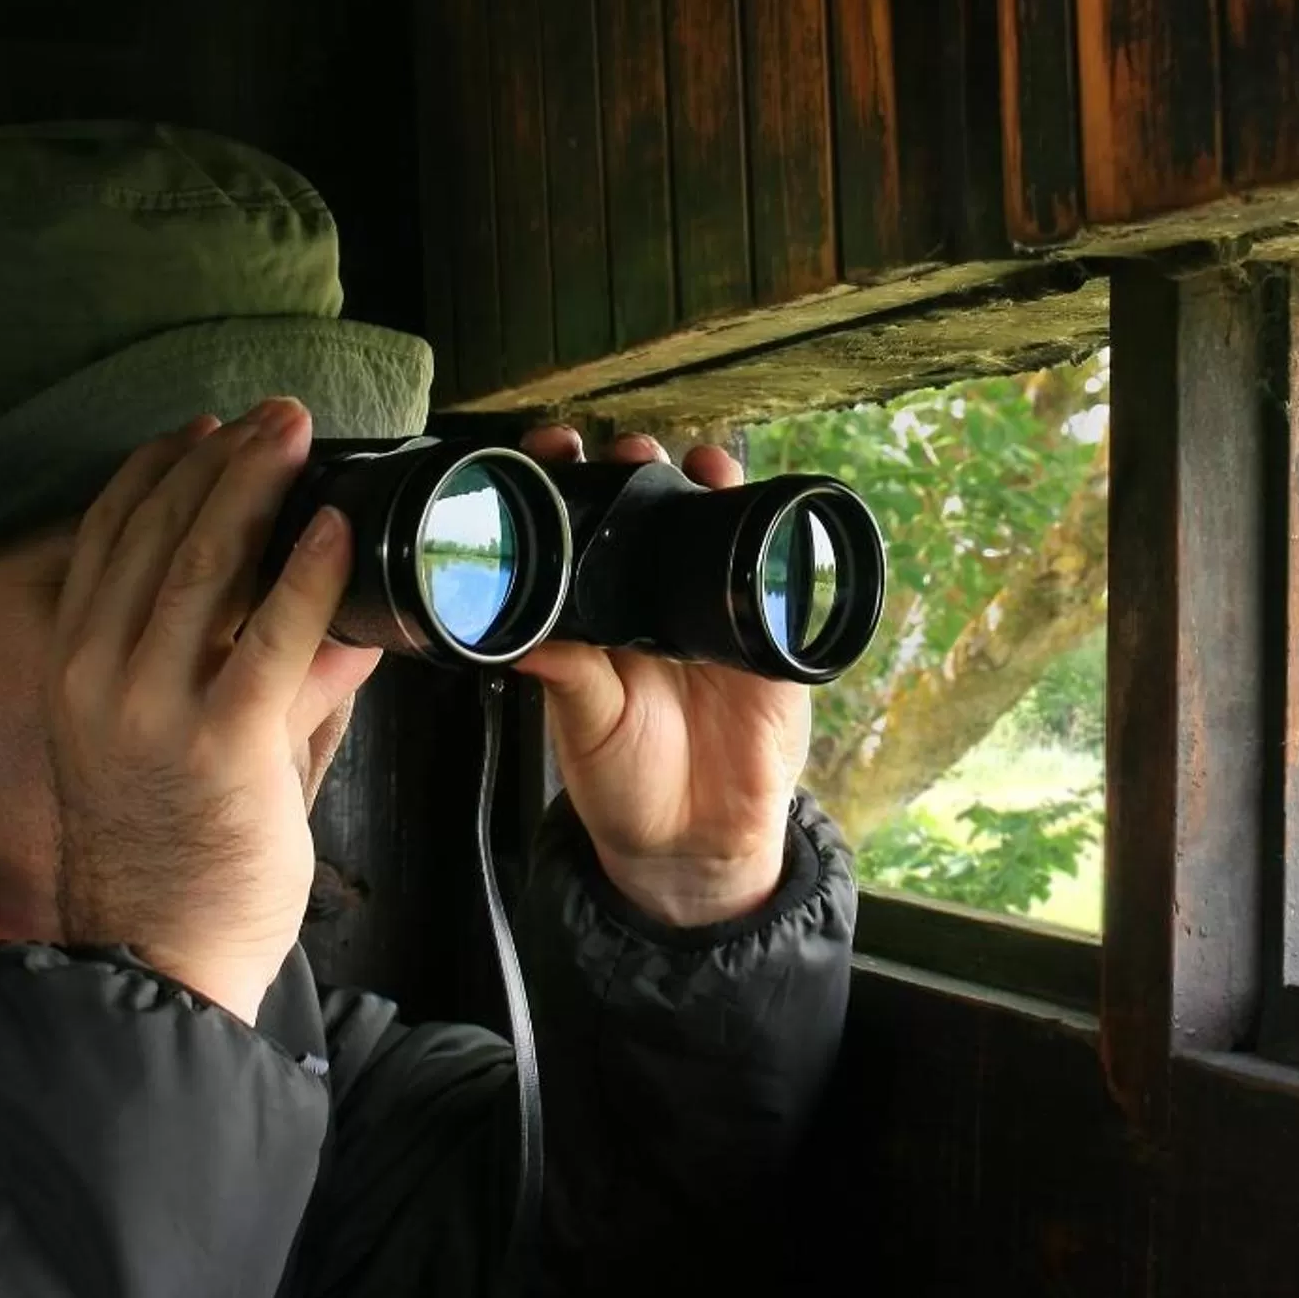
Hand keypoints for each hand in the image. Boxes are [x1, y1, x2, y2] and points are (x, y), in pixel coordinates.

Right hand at [45, 398, 379, 1022]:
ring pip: (202, 566)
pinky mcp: (221, 743)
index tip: (205, 427)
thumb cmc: (176, 853)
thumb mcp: (194, 739)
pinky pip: (270, 637)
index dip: (156, 471)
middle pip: (153, 534)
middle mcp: (98, 677)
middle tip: (275, 414)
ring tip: (296, 435)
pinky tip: (333, 528)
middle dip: (218, 459)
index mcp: (74, 668)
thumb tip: (341, 601)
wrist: (156, 958)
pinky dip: (305, 573)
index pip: (104, 539)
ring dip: (254, 487)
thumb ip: (262, 668)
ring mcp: (153, 708)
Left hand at [514, 428, 810, 928]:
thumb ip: (569, 680)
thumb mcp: (586, 730)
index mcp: (599, 616)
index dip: (568, 485)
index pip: (579, 531)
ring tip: (699, 461)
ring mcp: (712, 615)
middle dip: (638, 466)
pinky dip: (773, 537)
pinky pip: (775, 579)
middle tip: (625, 450)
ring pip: (712, 529)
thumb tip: (523, 637)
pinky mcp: (767, 640)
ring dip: (706, 483)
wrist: (695, 846)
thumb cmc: (624, 786)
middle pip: (648, 511)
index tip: (552, 451)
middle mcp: (652, 602)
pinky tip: (762, 508)